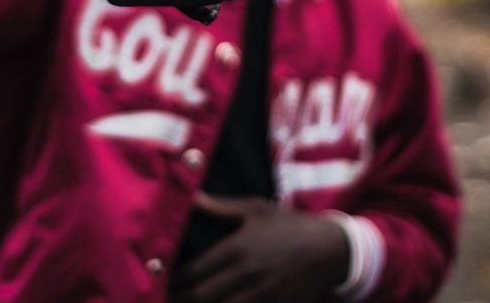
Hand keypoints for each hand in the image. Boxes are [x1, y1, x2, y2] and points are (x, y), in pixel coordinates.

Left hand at [171, 193, 349, 302]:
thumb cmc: (289, 226)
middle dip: (181, 299)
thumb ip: (220, 207)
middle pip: (201, 296)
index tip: (161, 280)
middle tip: (164, 298)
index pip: (194, 272)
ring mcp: (259, 294)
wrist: (328, 249)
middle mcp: (244, 274)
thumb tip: (192, 197)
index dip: (173, 280)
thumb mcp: (256, 209)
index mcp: (236, 249)